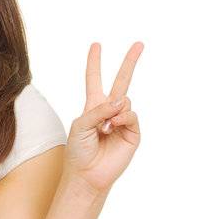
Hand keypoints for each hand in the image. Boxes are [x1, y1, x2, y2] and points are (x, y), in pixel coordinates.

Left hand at [64, 41, 142, 196]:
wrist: (87, 174)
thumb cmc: (79, 151)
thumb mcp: (80, 125)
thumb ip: (99, 109)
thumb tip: (122, 101)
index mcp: (93, 107)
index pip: (94, 79)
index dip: (94, 63)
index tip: (96, 45)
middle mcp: (109, 111)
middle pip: (121, 81)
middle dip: (130, 62)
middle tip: (139, 44)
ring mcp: (122, 121)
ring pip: (125, 100)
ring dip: (113, 111)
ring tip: (104, 129)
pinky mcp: (132, 133)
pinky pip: (131, 115)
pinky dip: (122, 117)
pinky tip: (113, 127)